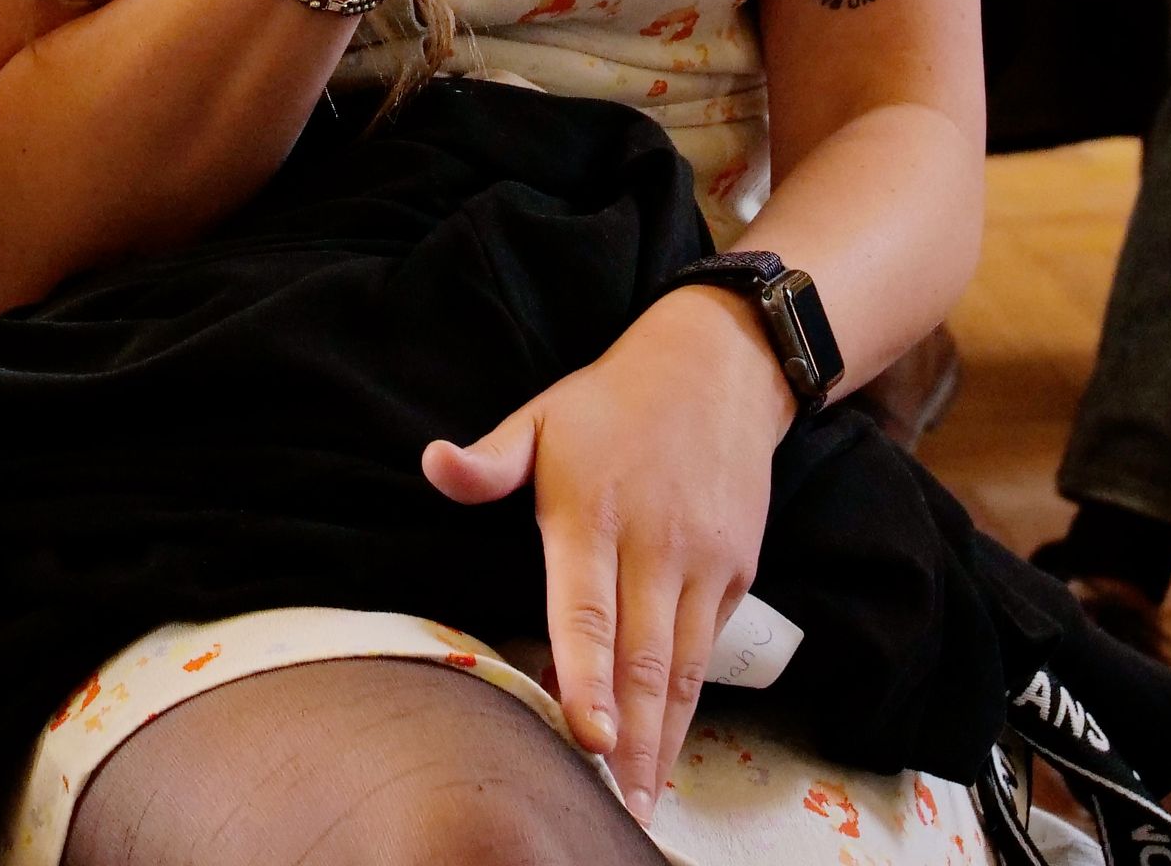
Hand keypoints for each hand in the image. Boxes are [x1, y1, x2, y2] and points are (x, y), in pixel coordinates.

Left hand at [423, 286, 792, 825]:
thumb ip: (490, 460)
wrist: (718, 369)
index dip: (587, 677)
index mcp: (592, 513)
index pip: (588, 610)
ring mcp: (703, 562)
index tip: (586, 734)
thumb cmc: (612, 403)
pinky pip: (708, 649)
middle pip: (643, 659)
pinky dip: (689, 701)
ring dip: (664, 737)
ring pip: (682, 667)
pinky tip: (667, 741)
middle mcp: (655, 545)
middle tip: (617, 801)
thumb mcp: (539, 417)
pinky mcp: (736, 572)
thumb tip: (434, 464)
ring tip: (643, 795)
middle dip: (631, 739)